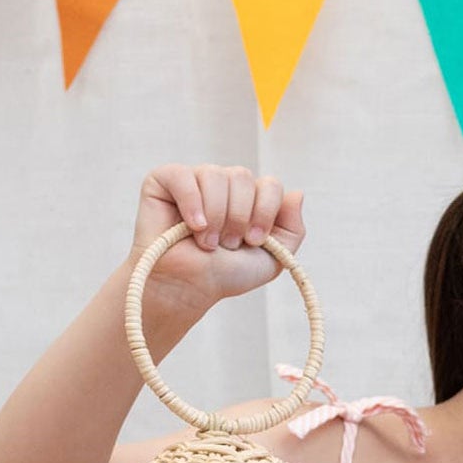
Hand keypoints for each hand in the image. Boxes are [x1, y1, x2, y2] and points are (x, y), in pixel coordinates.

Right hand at [130, 164, 305, 310]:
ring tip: (207, 243)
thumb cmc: (226, 274)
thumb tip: (298, 192)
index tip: (254, 241)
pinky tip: (192, 226)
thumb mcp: (273, 258)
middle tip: (227, 245)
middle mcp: (223, 183)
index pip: (270, 184)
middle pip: (242, 176)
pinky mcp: (164, 181)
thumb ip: (292, 229)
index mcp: (249, 197)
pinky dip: (191, 203)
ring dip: (216, 216)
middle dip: (238, 217)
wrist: (189, 287)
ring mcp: (194, 180)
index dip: (264, 212)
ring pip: (215, 175)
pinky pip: (183, 176)